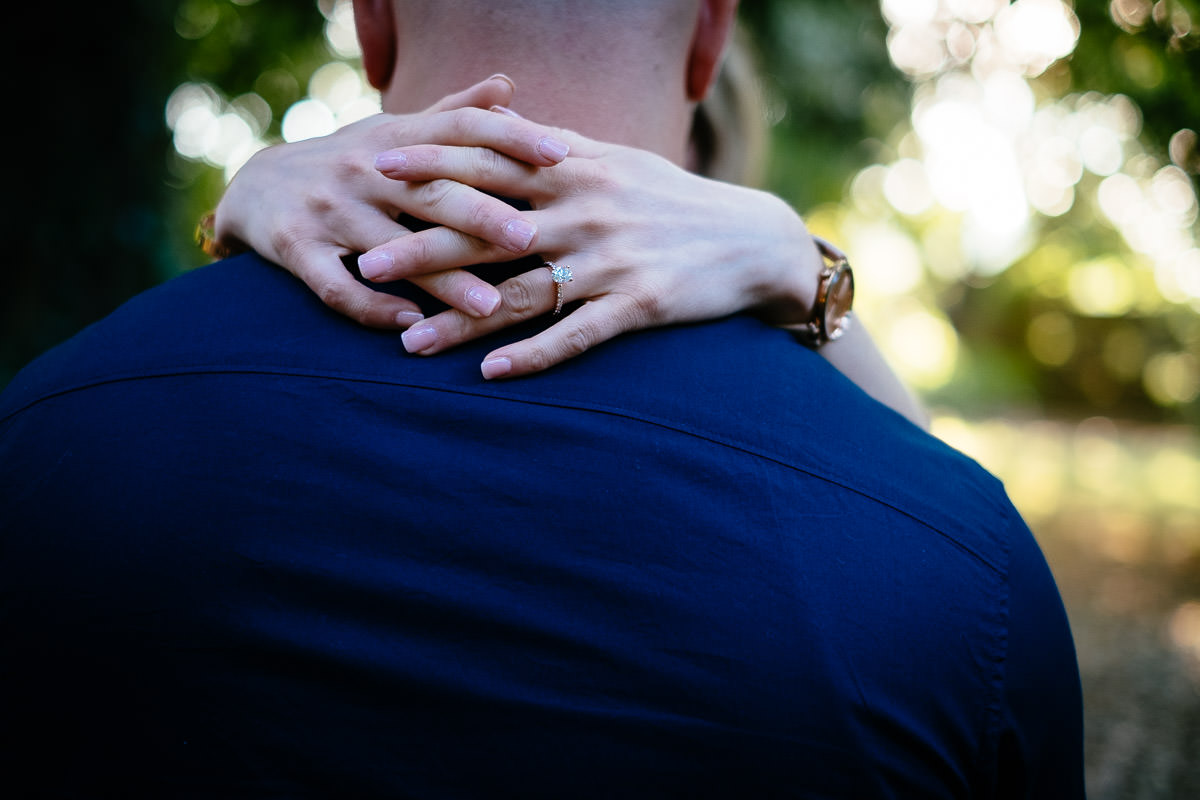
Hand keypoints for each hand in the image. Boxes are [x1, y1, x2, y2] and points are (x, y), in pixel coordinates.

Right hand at [211, 75, 571, 326]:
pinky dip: (373, 306)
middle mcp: (364, 170)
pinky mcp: (295, 249)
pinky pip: (336, 286)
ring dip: (441, 278)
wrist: (254, 187)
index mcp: (396, 139)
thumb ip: (452, 115)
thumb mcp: (395, 134)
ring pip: (391, 247)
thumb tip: (509, 87)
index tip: (561, 154)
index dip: (510, 138)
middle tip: (531, 238)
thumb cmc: (351, 163)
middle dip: (482, 215)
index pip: (460, 130)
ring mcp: (328, 211)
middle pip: (431, 191)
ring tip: (488, 306)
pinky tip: (413, 324)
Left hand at [360, 127, 823, 378]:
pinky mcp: (638, 304)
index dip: (431, 162)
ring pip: (522, 291)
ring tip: (409, 343)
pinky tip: (492, 375)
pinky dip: (533, 356)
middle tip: (364, 261)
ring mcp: (611, 258)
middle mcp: (586, 208)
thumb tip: (494, 119)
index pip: (490, 159)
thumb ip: (552, 145)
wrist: (752, 240)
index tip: (375, 168)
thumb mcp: (616, 159)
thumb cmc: (672, 199)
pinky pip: (576, 334)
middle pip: (490, 228)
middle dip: (422, 245)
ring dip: (462, 320)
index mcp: (575, 167)